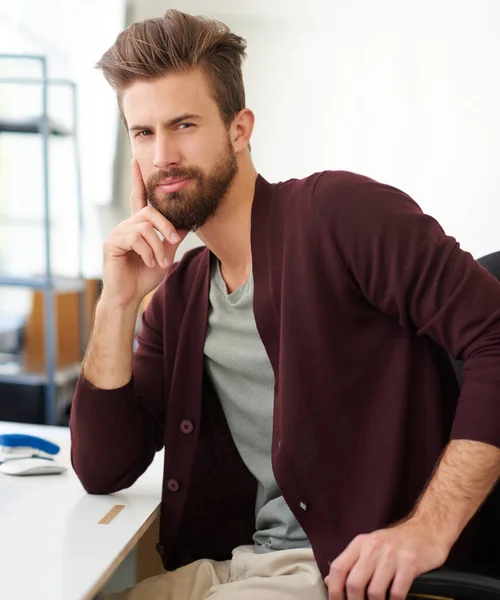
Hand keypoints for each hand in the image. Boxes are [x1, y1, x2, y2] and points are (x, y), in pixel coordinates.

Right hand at [101, 159, 187, 307]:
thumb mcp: (165, 254)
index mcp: (138, 226)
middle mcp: (126, 225)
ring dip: (158, 246)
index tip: (135, 161)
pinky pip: (136, 238)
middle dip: (166, 226)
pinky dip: (147, 252)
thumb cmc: (144, 276)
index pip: (138, 198)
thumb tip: (185, 222)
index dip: (137, 180)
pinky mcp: (111, 243)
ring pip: (145, 227)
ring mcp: (117, 233)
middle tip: (173, 242)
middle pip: (149, 211)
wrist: (129, 296)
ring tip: (160, 262)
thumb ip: (171, 237)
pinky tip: (147, 262)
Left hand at [325, 518, 449, 599]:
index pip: (339, 567)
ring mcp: (392, 555)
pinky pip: (396, 593)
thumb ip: (351, 563)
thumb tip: (329, 581)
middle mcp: (373, 547)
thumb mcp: (370, 545)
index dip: (334, 590)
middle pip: (354, 583)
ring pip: (374, 592)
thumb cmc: (397, 542)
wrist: (427, 529)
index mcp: (360, 543)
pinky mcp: (410, 564)